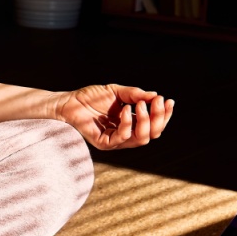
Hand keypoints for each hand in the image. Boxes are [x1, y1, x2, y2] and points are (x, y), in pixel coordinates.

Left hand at [57, 84, 174, 149]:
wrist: (68, 101)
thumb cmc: (91, 97)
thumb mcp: (116, 92)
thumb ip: (135, 94)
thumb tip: (155, 96)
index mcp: (132, 124)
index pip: (154, 125)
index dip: (164, 115)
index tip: (168, 101)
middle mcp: (126, 135)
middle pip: (153, 133)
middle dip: (158, 117)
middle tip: (157, 101)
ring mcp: (116, 141)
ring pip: (142, 139)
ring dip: (145, 120)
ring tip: (140, 104)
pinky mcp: (105, 144)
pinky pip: (123, 137)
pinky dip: (128, 123)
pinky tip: (124, 110)